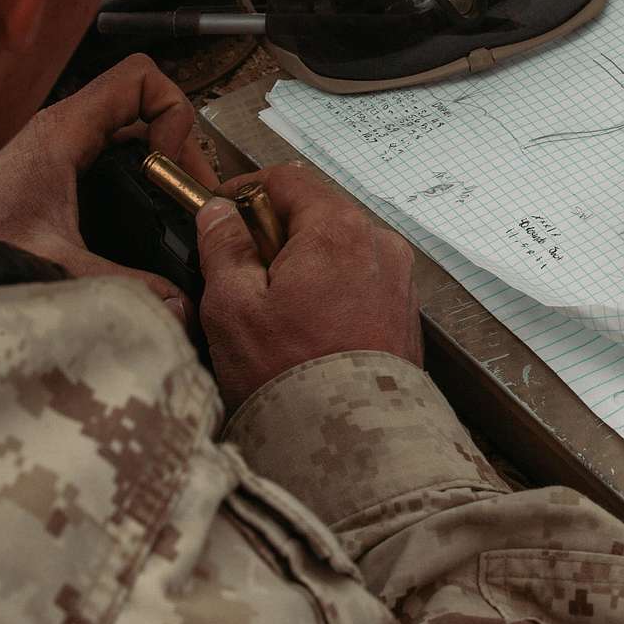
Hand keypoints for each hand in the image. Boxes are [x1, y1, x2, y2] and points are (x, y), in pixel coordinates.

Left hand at [0, 54, 215, 321]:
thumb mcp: (53, 264)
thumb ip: (120, 284)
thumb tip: (178, 305)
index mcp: (65, 131)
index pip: (141, 78)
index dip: (174, 111)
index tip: (175, 165)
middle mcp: (64, 128)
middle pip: (145, 105)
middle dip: (180, 145)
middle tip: (192, 194)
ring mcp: (59, 145)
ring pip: (131, 129)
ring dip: (161, 161)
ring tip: (176, 205)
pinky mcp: (54, 167)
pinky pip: (112, 151)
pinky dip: (138, 175)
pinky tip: (144, 215)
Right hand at [195, 164, 421, 410]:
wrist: (351, 444)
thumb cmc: (291, 377)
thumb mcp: (233, 305)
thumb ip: (224, 247)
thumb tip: (219, 214)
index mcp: (338, 230)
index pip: (288, 179)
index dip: (245, 189)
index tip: (219, 211)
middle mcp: (379, 246)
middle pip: (317, 213)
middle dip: (273, 232)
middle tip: (238, 270)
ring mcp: (398, 281)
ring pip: (339, 250)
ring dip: (303, 264)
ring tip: (272, 311)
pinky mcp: (404, 314)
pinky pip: (360, 283)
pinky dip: (330, 291)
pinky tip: (305, 331)